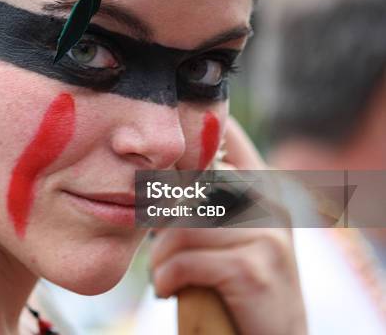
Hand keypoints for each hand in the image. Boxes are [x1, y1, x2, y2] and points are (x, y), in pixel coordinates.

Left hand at [149, 117, 307, 334]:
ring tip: (163, 273)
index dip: (194, 135)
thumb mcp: (230, 235)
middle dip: (161, 215)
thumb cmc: (238, 284)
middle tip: (155, 239)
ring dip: (160, 256)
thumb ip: (207, 202)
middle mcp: (270, 204)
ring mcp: (267, 235)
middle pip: (191, 185)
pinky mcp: (253, 268)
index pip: (230, 138)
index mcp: (264, 189)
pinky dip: (166, 278)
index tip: (162, 155)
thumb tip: (155, 178)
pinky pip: (186, 260)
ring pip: (182, 226)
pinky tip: (167, 290)